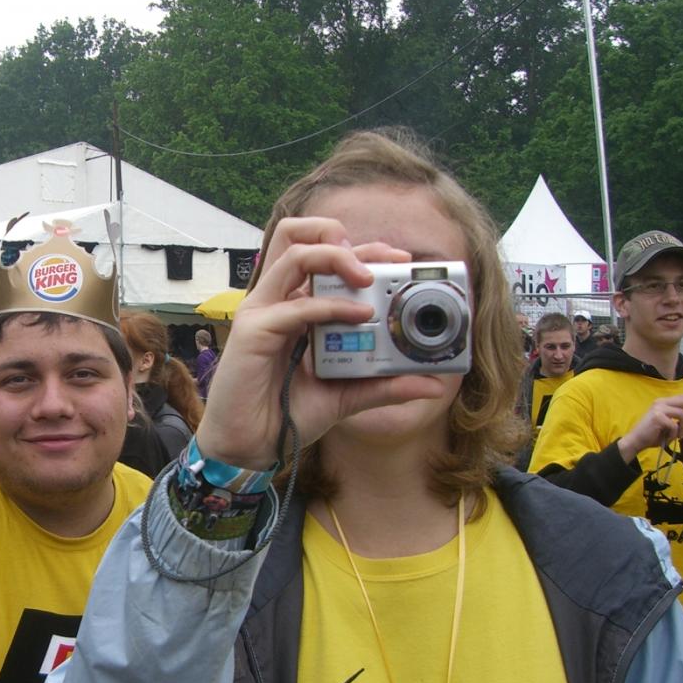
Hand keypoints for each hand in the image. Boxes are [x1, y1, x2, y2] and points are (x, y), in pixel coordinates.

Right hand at [196, 216, 446, 469]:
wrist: (251, 446)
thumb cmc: (287, 414)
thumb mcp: (346, 396)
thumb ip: (384, 385)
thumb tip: (432, 384)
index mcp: (295, 306)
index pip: (324, 255)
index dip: (362, 249)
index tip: (402, 261)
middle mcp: (278, 300)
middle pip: (301, 236)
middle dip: (344, 237)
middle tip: (387, 259)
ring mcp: (263, 310)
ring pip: (296, 254)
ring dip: (337, 257)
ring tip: (369, 278)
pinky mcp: (254, 329)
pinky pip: (297, 304)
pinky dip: (332, 306)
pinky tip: (360, 317)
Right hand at [616, 394, 682, 463]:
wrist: (637, 441)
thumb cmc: (653, 435)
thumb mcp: (673, 431)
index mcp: (664, 403)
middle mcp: (661, 402)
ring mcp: (659, 408)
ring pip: (682, 414)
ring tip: (679, 435)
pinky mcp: (657, 417)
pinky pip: (674, 424)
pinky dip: (674, 433)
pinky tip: (668, 437)